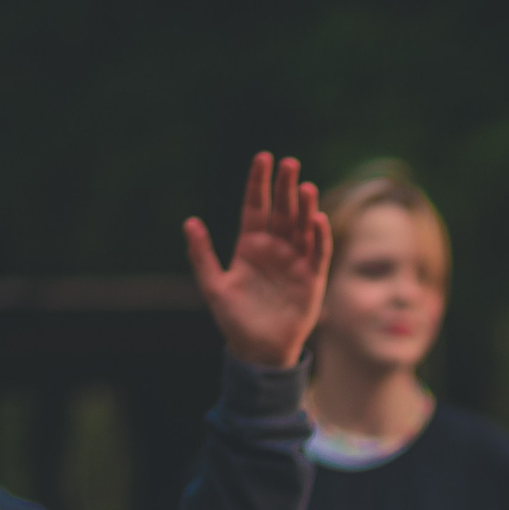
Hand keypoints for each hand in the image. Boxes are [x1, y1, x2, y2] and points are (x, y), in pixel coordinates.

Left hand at [184, 152, 332, 370]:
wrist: (258, 350)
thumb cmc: (234, 320)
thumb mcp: (213, 286)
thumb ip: (202, 255)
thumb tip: (190, 222)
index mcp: (249, 245)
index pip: (255, 206)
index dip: (258, 183)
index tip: (262, 158)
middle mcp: (274, 248)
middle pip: (282, 211)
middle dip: (285, 187)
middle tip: (289, 163)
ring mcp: (295, 262)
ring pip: (302, 227)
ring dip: (304, 207)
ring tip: (305, 187)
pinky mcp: (312, 279)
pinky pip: (317, 253)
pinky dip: (318, 236)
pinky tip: (317, 218)